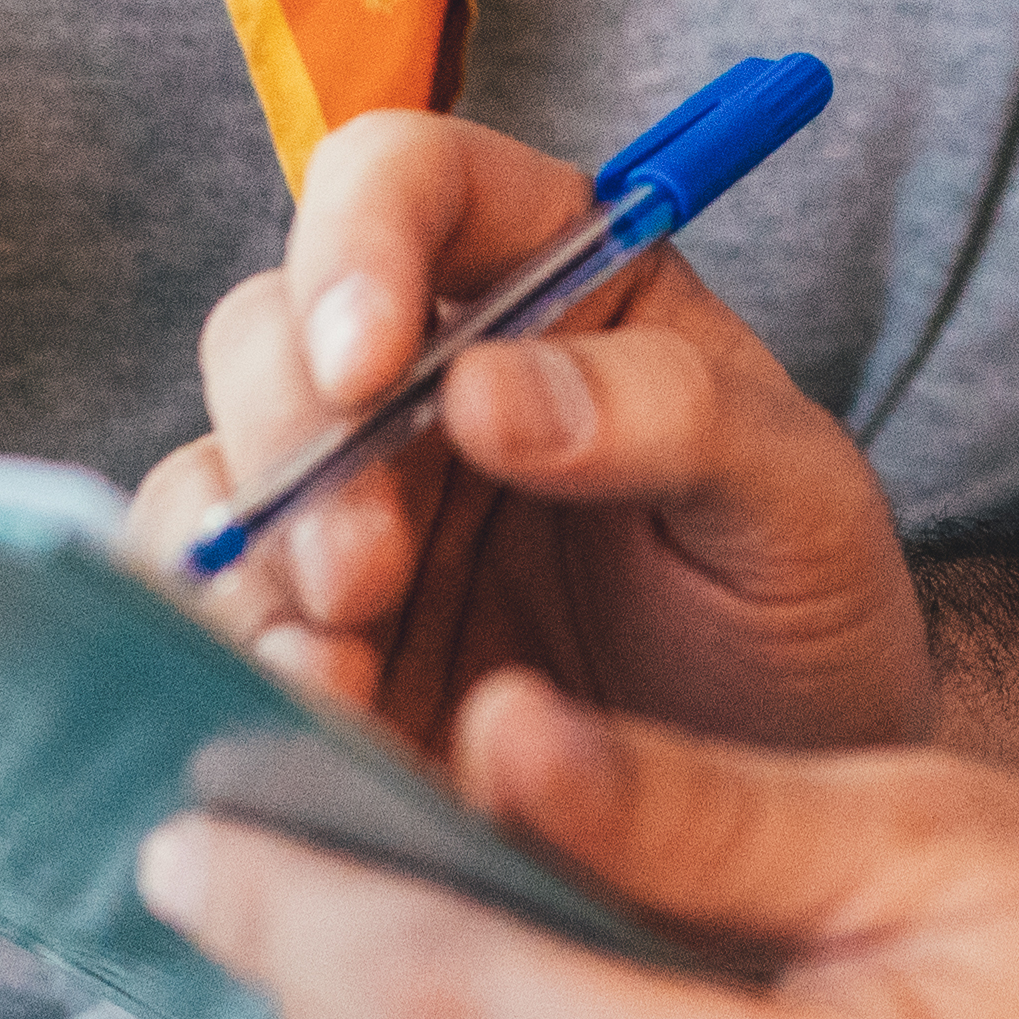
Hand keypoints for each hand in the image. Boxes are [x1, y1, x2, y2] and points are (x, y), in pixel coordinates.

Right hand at [139, 108, 929, 757]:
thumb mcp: (798, 504)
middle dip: (294, 437)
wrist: (783, 836)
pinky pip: (214, 617)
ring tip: (347, 666)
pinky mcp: (310, 639)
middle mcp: (427, 377)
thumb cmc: (803, 627)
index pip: (412, 182)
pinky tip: (326, 712)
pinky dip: (241, 656)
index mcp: (554, 282)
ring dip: (256, 561)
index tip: (369, 362)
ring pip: (217, 473)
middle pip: (272, 329)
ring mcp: (354, 509)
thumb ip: (674, 413)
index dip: (359, 241)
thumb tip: (485, 387)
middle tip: (367, 567)